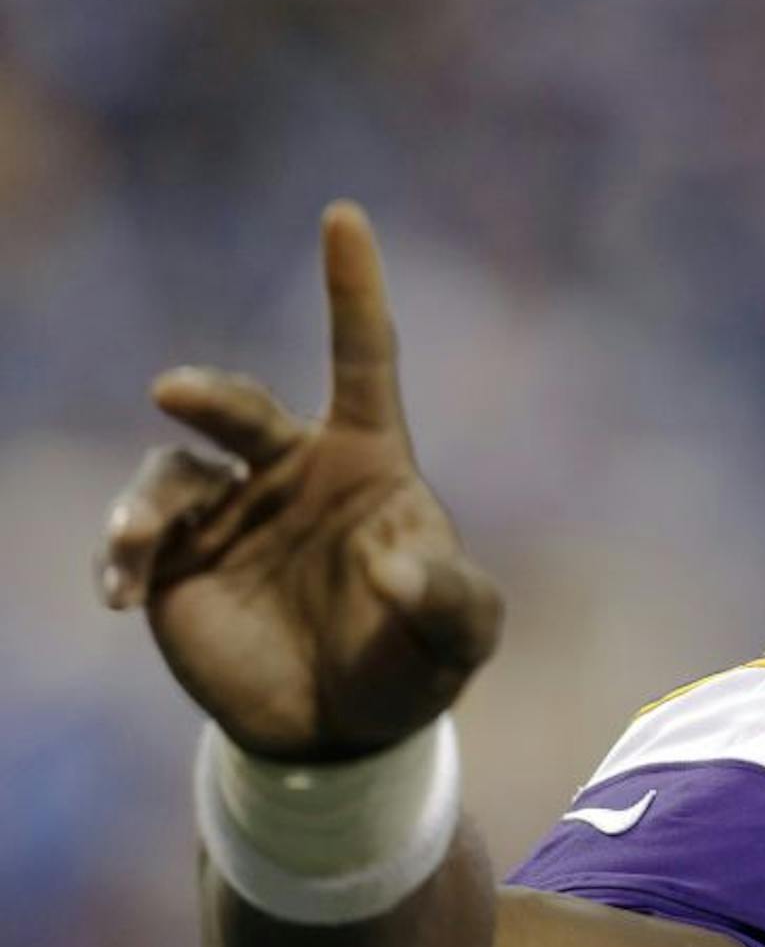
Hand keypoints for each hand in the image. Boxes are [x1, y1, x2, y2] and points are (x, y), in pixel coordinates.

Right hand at [97, 201, 502, 761]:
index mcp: (367, 463)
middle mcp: (290, 472)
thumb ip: (449, 598)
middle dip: (213, 397)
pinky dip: (121, 552)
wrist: (344, 730)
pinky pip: (137, 537)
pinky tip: (120, 591)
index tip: (343, 216)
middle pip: (246, 411)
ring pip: (172, 474)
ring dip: (147, 504)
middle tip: (175, 393)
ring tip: (138, 546)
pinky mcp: (177, 562)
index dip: (353, 292)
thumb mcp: (461, 634)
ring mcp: (227, 512)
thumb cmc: (413, 662)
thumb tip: (390, 565)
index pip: (362, 360)